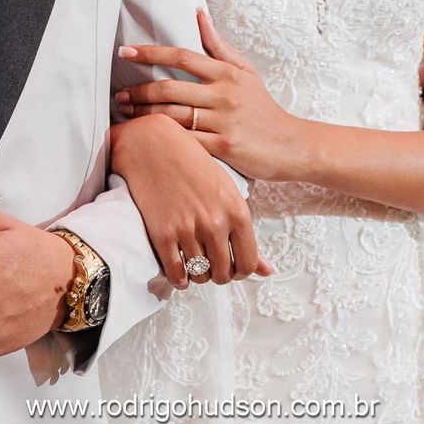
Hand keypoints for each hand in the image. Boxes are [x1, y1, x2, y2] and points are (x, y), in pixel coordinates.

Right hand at [109, 113, 268, 287]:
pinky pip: (176, 274)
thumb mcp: (228, 193)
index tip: (231, 265)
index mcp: (237, 211)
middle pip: (223, 275)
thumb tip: (268, 271)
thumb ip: (246, 235)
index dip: (240, 271)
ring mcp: (187, 229)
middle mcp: (215, 223)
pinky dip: (178, 278)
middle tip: (210, 263)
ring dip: (198, 275)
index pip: (248, 264)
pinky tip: (179, 266)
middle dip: (218, 274)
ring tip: (194, 260)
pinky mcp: (162, 234)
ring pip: (200, 276)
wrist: (154, 145)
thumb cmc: (193, 165)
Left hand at [116, 10, 304, 182]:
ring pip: (172, 116)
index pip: (182, 56)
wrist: (291, 145)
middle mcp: (224, 95)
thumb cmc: (263, 108)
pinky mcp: (223, 147)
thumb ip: (219, 46)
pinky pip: (185, 142)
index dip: (150, 53)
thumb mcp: (246, 73)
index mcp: (227, 74)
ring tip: (126, 114)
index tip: (125, 52)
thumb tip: (199, 15)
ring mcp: (223, 122)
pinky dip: (163, 139)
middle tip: (119, 96)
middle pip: (169, 88)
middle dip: (138, 91)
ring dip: (143, 114)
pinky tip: (147, 137)